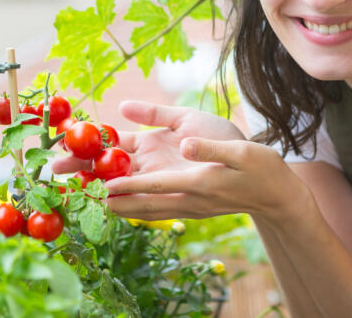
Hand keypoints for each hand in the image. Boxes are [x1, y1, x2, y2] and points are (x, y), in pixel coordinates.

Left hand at [84, 101, 303, 222]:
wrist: (276, 194)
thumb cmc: (261, 168)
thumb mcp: (239, 150)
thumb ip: (208, 148)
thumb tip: (184, 144)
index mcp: (197, 182)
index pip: (155, 185)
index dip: (126, 185)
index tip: (100, 187)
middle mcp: (187, 198)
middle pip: (139, 201)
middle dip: (107, 197)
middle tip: (75, 193)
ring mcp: (187, 205)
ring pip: (142, 208)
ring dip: (114, 204)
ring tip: (84, 198)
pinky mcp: (188, 205)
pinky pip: (153, 208)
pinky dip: (131, 206)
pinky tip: (115, 202)